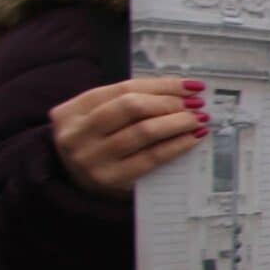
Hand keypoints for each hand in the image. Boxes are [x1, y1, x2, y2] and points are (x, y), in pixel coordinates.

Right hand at [50, 76, 208, 196]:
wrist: (74, 184)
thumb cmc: (94, 144)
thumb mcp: (96, 120)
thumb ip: (126, 104)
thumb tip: (179, 93)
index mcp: (71, 111)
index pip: (124, 89)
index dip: (161, 85)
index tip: (191, 86)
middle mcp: (76, 134)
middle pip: (132, 107)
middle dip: (169, 103)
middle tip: (196, 104)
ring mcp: (91, 158)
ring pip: (143, 132)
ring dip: (177, 122)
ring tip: (198, 119)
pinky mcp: (110, 179)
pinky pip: (150, 157)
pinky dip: (176, 145)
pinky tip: (192, 138)